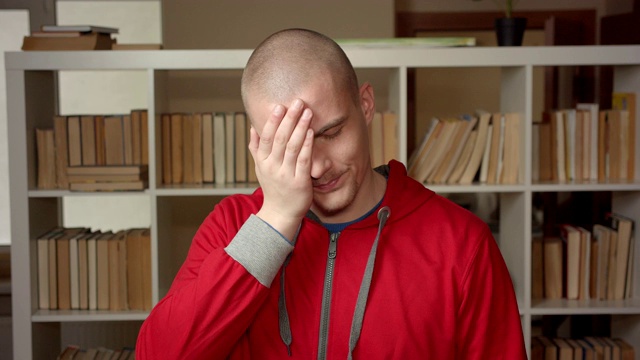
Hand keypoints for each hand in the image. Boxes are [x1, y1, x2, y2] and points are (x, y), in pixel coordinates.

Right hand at [249, 99, 313, 240]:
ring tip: (307, 112)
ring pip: (292, 147)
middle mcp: (272, 167)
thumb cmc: (273, 187)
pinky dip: (307, 145)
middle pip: (280, 139)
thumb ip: (255, 148)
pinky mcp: (300, 182)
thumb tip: (252, 127)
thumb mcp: (260, 168)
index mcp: (262, 162)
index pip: (266, 138)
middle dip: (289, 119)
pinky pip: (304, 160)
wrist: (280, 213)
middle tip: (297, 102)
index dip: (272, 121)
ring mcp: (286, 175)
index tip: (279, 106)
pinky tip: (311, 132)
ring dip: (300, 127)